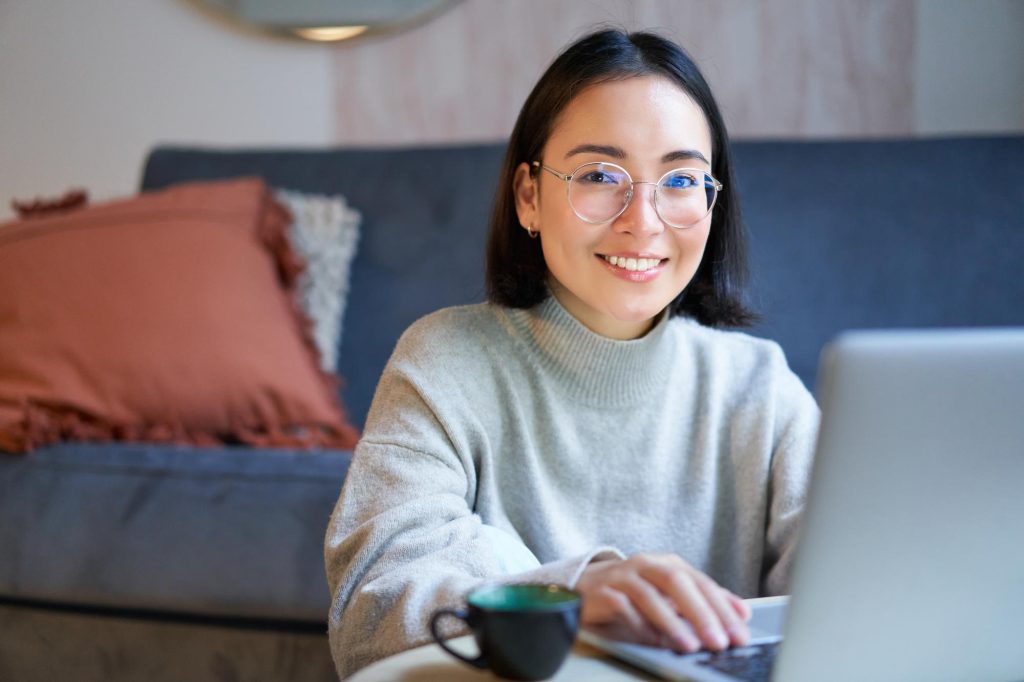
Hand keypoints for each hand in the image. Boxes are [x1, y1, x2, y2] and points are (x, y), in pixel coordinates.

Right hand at [574, 553, 750, 652]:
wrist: (586, 586)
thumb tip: (741, 612)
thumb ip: (702, 602)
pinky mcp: (601, 592)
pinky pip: (622, 607)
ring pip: (650, 595)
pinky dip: (640, 625)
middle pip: (677, 582)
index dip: (723, 607)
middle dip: (701, 613)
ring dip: (672, 622)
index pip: (701, 582)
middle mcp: (646, 564)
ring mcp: (622, 576)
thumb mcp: (671, 595)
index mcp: (668, 563)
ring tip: (690, 645)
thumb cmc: (635, 592)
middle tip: (719, 641)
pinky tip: (654, 642)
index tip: (740, 632)